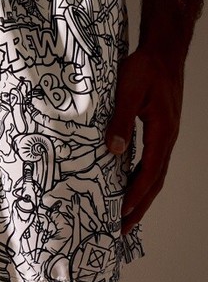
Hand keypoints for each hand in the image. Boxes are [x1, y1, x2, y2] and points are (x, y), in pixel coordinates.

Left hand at [105, 48, 183, 234]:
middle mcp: (168, 138)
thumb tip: (113, 149)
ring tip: (126, 215)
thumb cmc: (146, 68)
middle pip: (155, 181)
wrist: (163, 52)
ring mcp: (166, 136)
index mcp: (163, 132)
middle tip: (124, 229)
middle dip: (140, 206)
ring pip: (155, 173)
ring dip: (141, 195)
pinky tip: (129, 183)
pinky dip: (142, 178)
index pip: (150, 172)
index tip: (122, 212)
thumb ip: (121, 119)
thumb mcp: (129, 90)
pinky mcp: (160, 130)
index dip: (136, 194)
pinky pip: (152, 161)